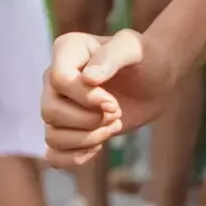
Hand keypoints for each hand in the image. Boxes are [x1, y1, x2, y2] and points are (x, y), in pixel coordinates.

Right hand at [46, 30, 157, 167]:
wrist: (155, 79)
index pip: (59, 80)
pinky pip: (53, 153)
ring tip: (113, 126)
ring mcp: (57, 104)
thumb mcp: (134, 49)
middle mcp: (54, 78)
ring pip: (52, 135)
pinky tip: (98, 147)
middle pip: (51, 111)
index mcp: (66, 50)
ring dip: (86, 139)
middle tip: (117, 113)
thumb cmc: (145, 58)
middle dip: (88, 121)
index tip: (114, 103)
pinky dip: (75, 157)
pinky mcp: (66, 128)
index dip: (86, 98)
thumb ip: (112, 57)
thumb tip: (88, 78)